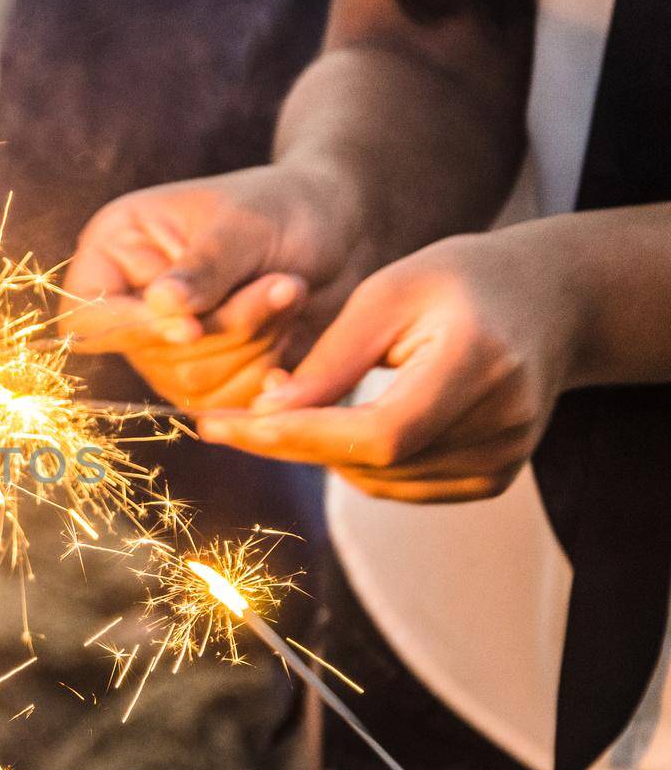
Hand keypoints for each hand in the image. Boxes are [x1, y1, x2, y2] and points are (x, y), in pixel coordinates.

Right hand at [60, 164, 360, 408]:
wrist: (336, 231)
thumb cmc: (284, 206)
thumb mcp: (244, 224)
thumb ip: (204, 267)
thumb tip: (162, 306)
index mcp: (115, 252)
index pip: (86, 313)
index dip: (133, 329)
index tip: (190, 327)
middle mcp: (131, 305)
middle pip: (153, 353)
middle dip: (229, 326)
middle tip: (284, 283)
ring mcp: (165, 348)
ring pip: (193, 382)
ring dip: (256, 343)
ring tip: (291, 292)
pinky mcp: (204, 379)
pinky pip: (225, 403)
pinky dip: (268, 373)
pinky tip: (292, 333)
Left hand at [195, 231, 578, 501]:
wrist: (548, 300)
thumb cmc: (457, 282)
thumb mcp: (387, 293)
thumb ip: (331, 359)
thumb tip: (267, 414)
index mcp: (477, 362)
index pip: (378, 432)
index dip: (296, 437)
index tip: (221, 425)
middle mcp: (501, 422)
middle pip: (373, 463)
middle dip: (290, 443)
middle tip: (229, 417)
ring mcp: (502, 458)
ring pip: (377, 482)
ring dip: (319, 452)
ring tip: (292, 405)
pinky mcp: (492, 478)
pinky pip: (400, 487)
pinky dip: (356, 462)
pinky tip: (339, 423)